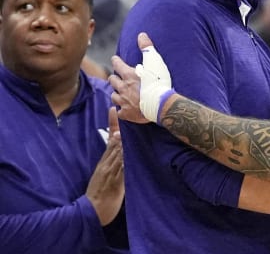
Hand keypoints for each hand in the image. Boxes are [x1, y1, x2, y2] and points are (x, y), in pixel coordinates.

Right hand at [86, 109, 123, 225]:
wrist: (93, 210)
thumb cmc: (100, 192)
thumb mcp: (106, 173)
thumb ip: (114, 160)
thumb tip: (122, 148)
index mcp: (104, 161)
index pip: (110, 139)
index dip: (113, 125)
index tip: (114, 110)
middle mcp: (106, 164)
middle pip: (114, 143)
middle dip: (117, 128)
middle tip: (121, 112)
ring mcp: (110, 173)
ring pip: (116, 155)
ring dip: (119, 143)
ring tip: (121, 130)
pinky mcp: (115, 183)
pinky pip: (120, 170)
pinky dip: (122, 161)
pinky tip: (125, 153)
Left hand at [110, 33, 172, 122]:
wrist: (161, 104)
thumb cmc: (159, 83)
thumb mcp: (155, 62)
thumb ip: (147, 48)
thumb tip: (141, 35)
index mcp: (128, 75)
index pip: (117, 64)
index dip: (116, 61)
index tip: (115, 59)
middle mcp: (123, 87)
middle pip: (112, 80)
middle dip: (114, 78)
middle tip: (117, 77)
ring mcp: (123, 101)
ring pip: (113, 96)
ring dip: (116, 93)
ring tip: (120, 93)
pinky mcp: (126, 113)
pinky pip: (120, 111)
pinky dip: (121, 110)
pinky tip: (124, 109)